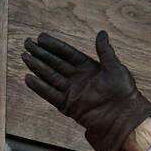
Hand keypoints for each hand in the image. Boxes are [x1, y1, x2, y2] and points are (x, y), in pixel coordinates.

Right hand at [22, 30, 150, 150]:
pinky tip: (28, 78)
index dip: (54, 46)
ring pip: (51, 77)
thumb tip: (102, 33)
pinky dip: (39, 87)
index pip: (67, 54)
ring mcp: (73, 92)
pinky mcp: (69, 105)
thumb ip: (105, 51)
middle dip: (41, 53)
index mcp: (89, 68)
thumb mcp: (115, 68)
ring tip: (25, 56)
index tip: (41, 37)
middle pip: (56, 63)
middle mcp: (78, 79)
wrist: (125, 118)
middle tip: (27, 43)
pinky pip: (50, 94)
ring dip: (37, 67)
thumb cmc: (124, 93)